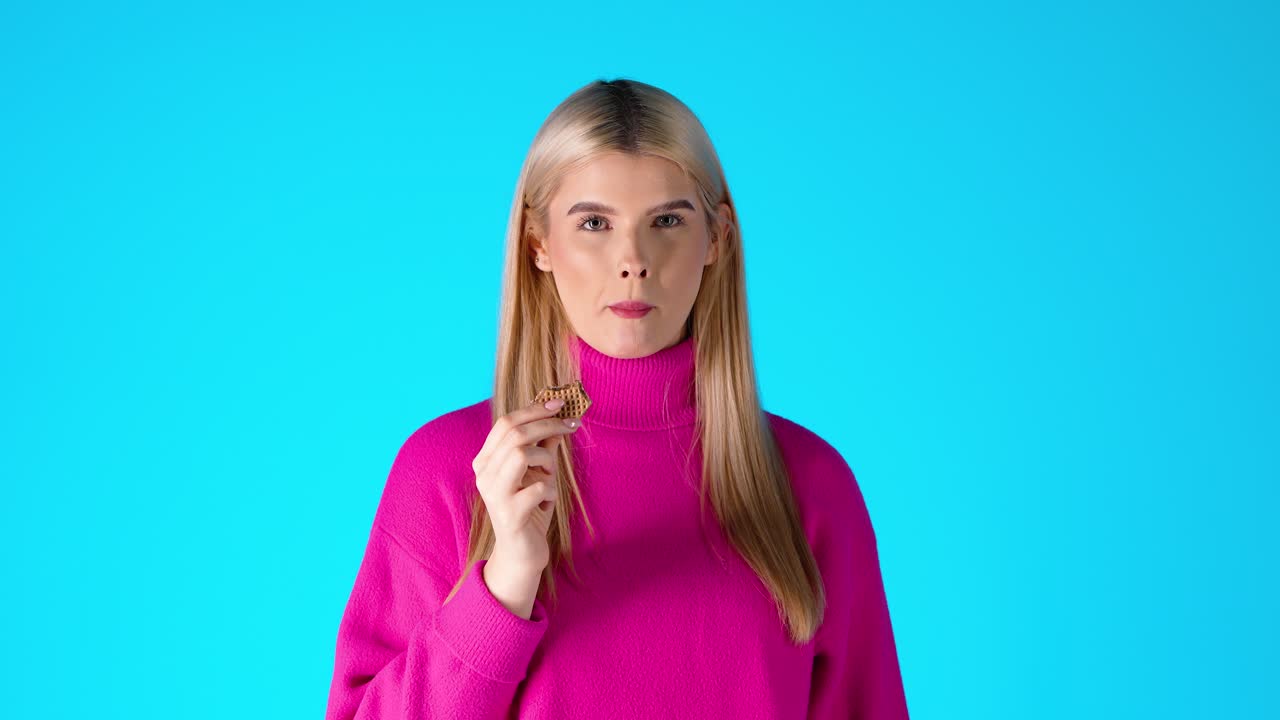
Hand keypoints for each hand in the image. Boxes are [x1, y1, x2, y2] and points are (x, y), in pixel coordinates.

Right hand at [471, 397, 579, 575]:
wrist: (521, 553)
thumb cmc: (530, 509)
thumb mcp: (537, 473)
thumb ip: (543, 447)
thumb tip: (559, 418)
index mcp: (486, 461)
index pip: (506, 423)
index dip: (534, 409)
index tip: (560, 404)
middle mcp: (484, 475)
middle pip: (515, 434)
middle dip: (548, 424)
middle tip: (571, 425)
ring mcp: (494, 494)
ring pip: (523, 455)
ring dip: (546, 462)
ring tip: (549, 479)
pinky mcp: (509, 514)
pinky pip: (539, 487)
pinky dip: (551, 491)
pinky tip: (546, 503)